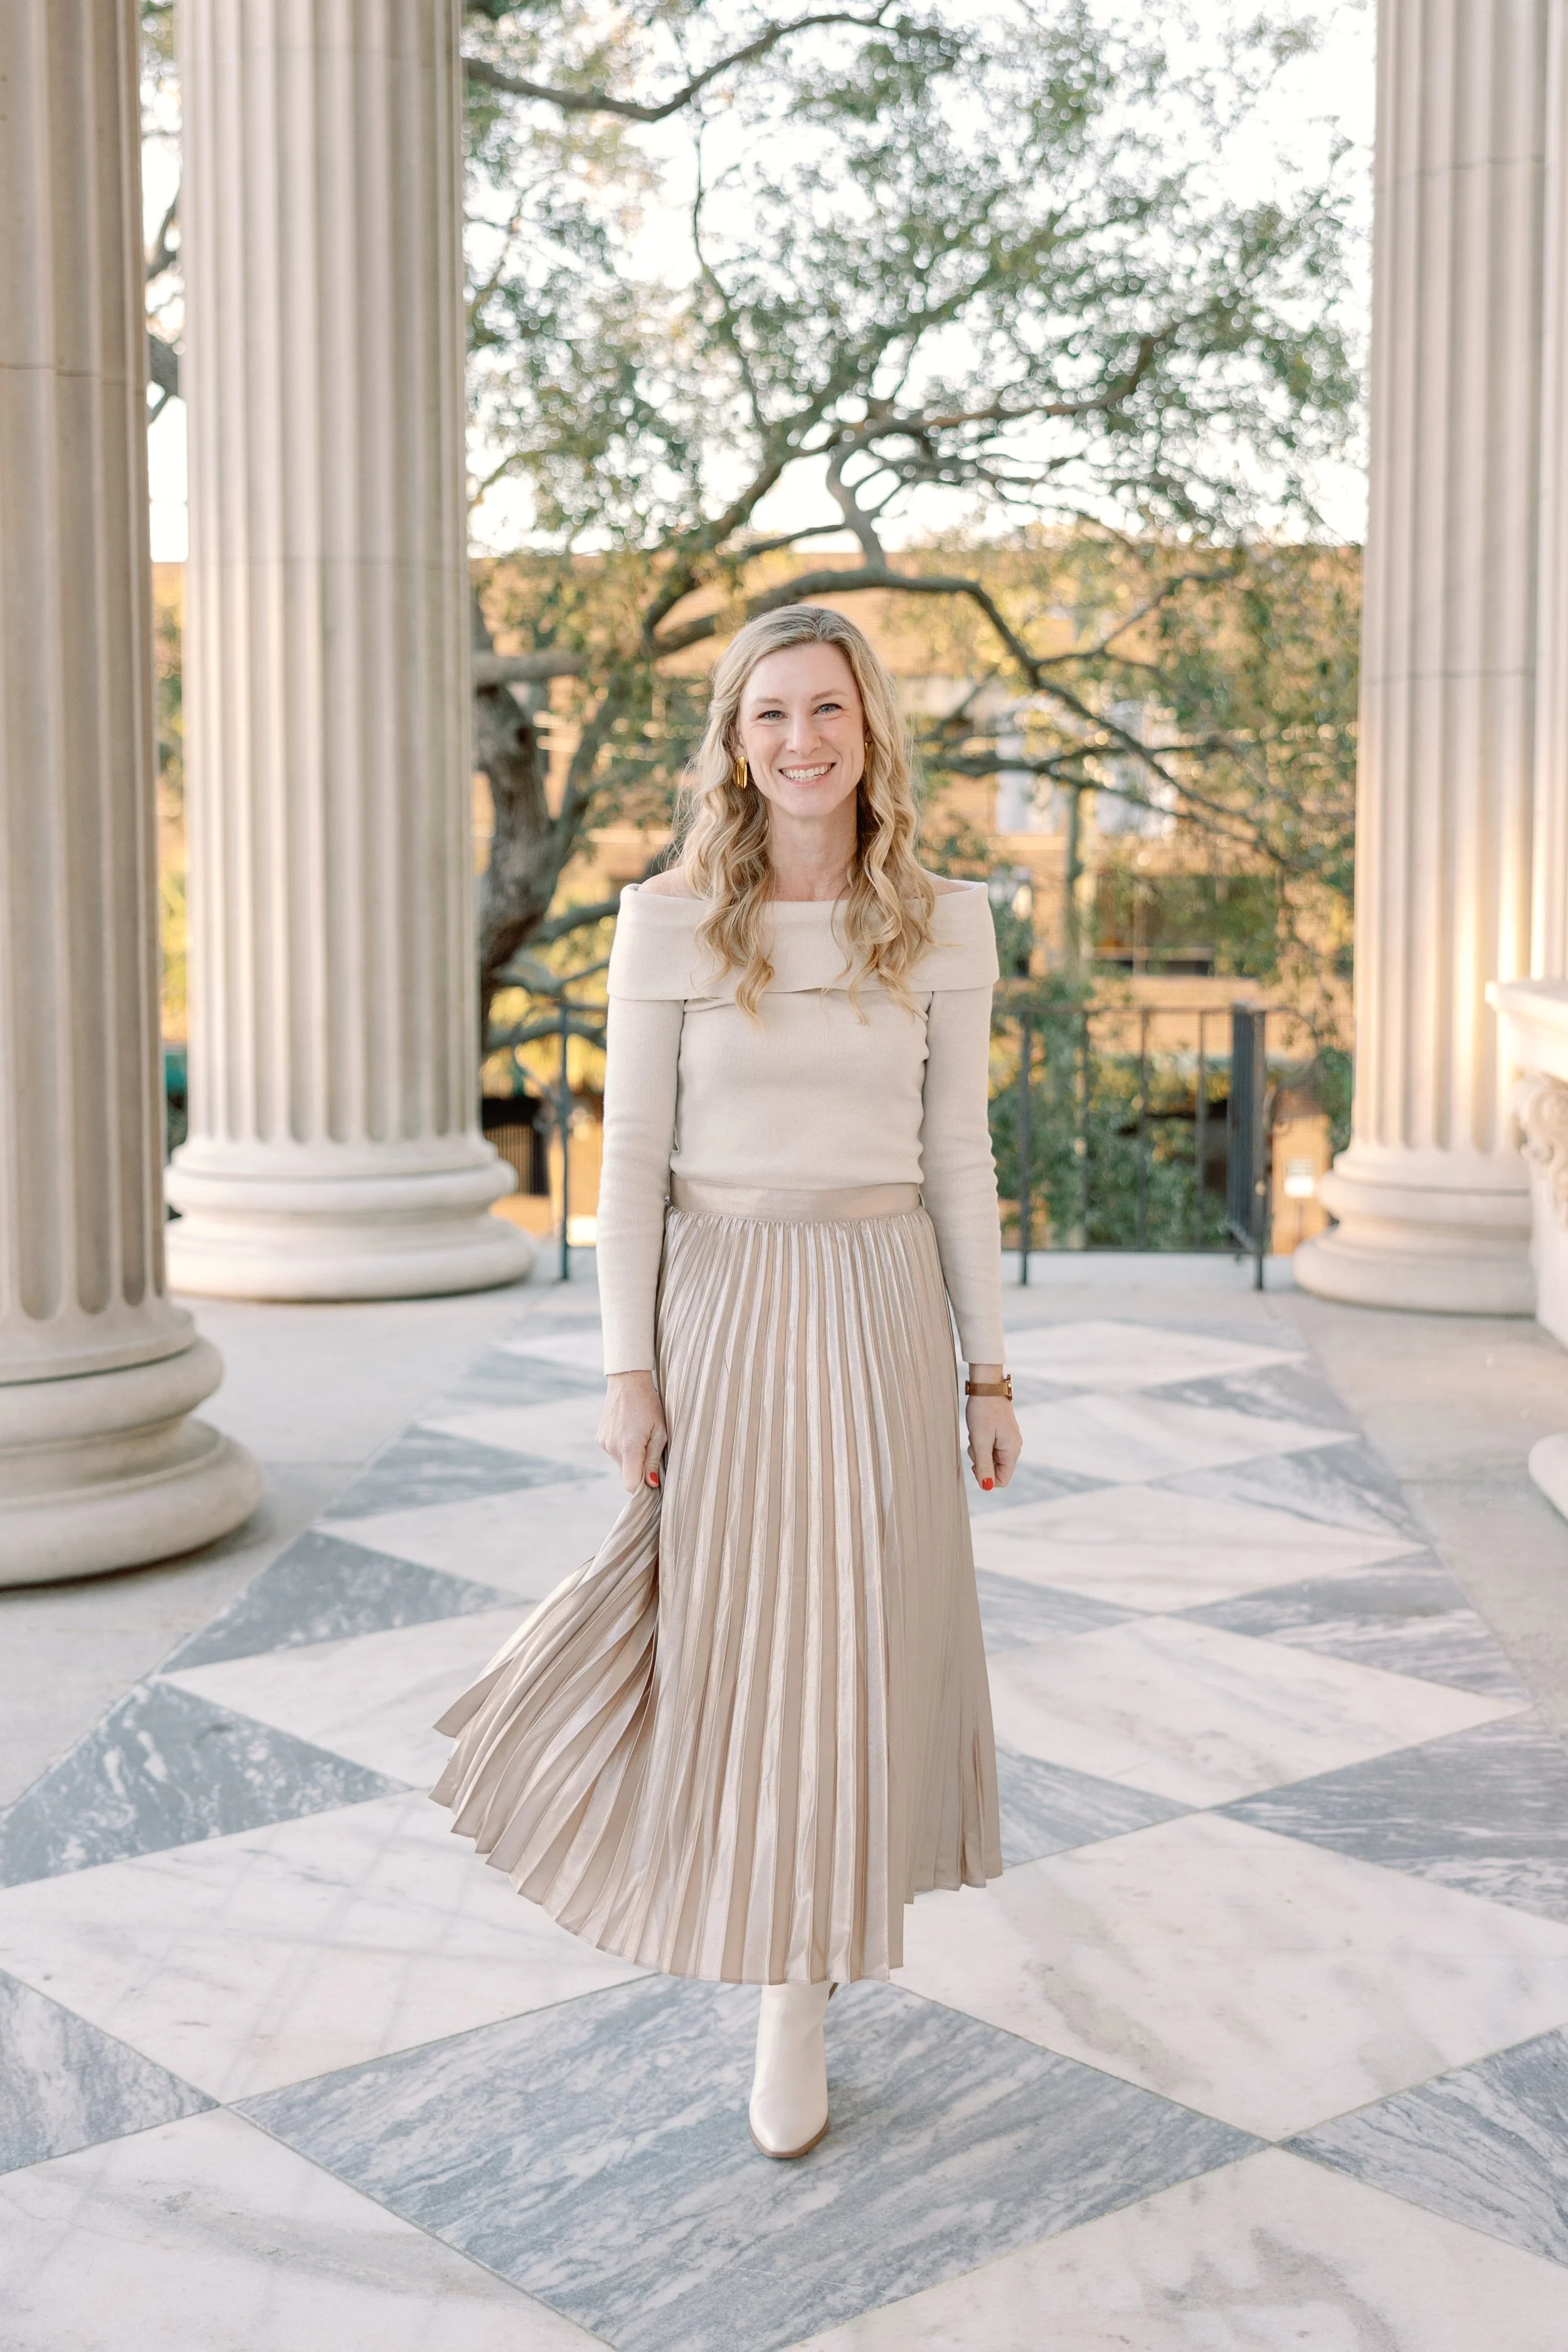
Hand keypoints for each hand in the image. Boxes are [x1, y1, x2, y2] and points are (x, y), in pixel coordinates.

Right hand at [597, 1370, 668, 1492]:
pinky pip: (615, 1453)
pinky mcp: (600, 1438)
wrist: (628, 1382)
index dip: (643, 1488)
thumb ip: (653, 1459)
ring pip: (621, 1463)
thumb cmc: (649, 1405)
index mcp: (629, 1448)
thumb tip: (652, 1484)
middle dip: (640, 1468)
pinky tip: (630, 1431)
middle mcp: (612, 1448)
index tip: (653, 1480)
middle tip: (651, 1448)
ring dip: (632, 1457)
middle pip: (627, 1474)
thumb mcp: (660, 1432)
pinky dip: (624, 1448)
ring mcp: (603, 1443)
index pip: (631, 1484)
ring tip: (640, 1435)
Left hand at [965, 1364, 1021, 1492]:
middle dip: (981, 1461)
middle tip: (974, 1444)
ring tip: (976, 1433)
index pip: (1002, 1480)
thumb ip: (984, 1464)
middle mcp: (1013, 1446)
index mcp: (1012, 1450)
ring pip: (991, 1458)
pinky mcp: (1001, 1433)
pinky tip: (978, 1429)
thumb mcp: (980, 1440)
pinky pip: (989, 1446)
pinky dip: (980, 1442)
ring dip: (979, 1450)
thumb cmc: (983, 1411)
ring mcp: (1008, 1439)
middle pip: (996, 1469)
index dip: (986, 1478)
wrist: (986, 1385)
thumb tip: (986, 1486)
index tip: (974, 1465)